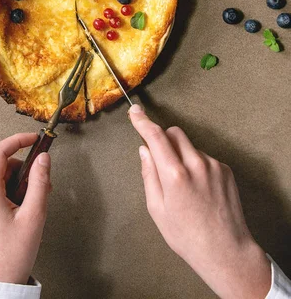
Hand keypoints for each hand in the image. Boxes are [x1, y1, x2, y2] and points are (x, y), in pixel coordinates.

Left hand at [0, 133, 50, 284]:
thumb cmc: (12, 255)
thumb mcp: (34, 215)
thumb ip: (40, 182)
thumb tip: (43, 158)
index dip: (18, 140)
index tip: (34, 138)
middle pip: (1, 165)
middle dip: (23, 169)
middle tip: (42, 184)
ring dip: (18, 182)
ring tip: (32, 204)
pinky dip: (9, 191)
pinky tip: (21, 209)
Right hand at [129, 105, 270, 298]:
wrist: (225, 250)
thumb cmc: (187, 236)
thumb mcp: (157, 209)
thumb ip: (149, 175)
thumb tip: (144, 151)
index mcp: (174, 175)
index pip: (155, 137)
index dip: (143, 122)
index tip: (135, 111)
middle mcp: (196, 164)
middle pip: (174, 133)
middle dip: (164, 139)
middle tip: (161, 160)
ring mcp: (213, 165)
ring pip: (190, 146)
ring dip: (182, 155)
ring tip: (185, 186)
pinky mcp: (225, 169)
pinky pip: (205, 157)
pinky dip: (197, 165)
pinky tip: (200, 190)